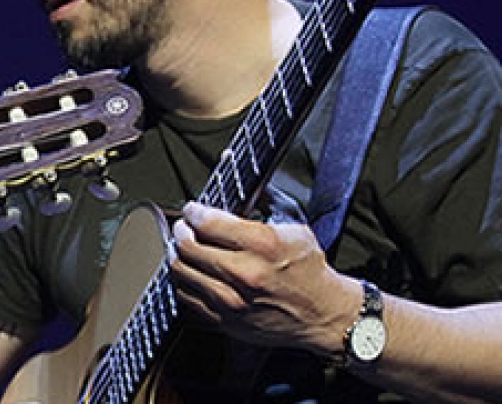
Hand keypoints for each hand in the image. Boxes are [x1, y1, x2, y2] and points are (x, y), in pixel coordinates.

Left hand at [166, 202, 362, 355]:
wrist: (323, 315)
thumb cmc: (309, 270)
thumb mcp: (295, 227)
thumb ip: (267, 201)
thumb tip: (249, 180)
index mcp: (262, 245)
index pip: (208, 222)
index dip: (193, 212)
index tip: (192, 210)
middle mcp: (244, 273)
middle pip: (188, 246)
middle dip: (181, 230)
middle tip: (184, 227)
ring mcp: (232, 300)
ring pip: (181, 272)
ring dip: (178, 255)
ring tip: (185, 248)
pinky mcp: (225, 321)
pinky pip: (186, 297)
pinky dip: (184, 282)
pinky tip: (192, 273)